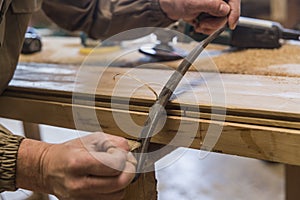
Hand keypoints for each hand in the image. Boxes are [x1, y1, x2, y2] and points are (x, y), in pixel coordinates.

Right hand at [16, 132, 135, 199]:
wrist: (47, 169)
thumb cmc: (69, 152)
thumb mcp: (91, 139)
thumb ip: (113, 142)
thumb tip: (128, 150)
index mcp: (78, 163)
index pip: (113, 166)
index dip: (124, 159)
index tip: (123, 154)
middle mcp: (78, 184)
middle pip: (118, 183)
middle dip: (129, 171)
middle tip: (128, 163)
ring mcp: (79, 198)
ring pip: (117, 195)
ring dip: (122, 182)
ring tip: (117, 171)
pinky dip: (114, 191)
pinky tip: (109, 180)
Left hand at [159, 0, 240, 33]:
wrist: (169, 7)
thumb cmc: (177, 0)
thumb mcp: (193, 2)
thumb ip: (211, 4)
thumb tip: (225, 9)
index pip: (234, 1)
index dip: (234, 13)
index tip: (230, 24)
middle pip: (228, 14)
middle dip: (216, 23)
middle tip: (203, 23)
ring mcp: (215, 7)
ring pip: (222, 22)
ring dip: (210, 27)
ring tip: (199, 24)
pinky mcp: (211, 15)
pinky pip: (215, 26)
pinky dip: (207, 29)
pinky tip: (199, 25)